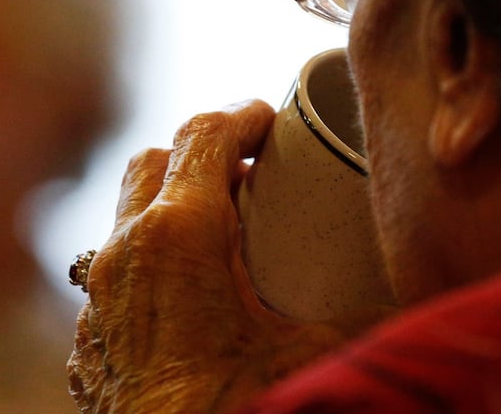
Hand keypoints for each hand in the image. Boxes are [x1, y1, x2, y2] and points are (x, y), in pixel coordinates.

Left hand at [67, 100, 359, 413]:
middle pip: (155, 159)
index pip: (204, 135)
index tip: (266, 117)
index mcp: (178, 233)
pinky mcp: (89, 329)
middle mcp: (125, 249)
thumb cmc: (230, 409)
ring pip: (127, 211)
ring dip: (169, 201)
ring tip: (217, 225)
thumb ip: (358, 313)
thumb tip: (410, 296)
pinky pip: (115, 264)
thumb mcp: (308, 353)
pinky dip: (148, 254)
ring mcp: (98, 290)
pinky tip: (184, 288)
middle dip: (200, 152)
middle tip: (246, 171)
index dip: (240, 116)